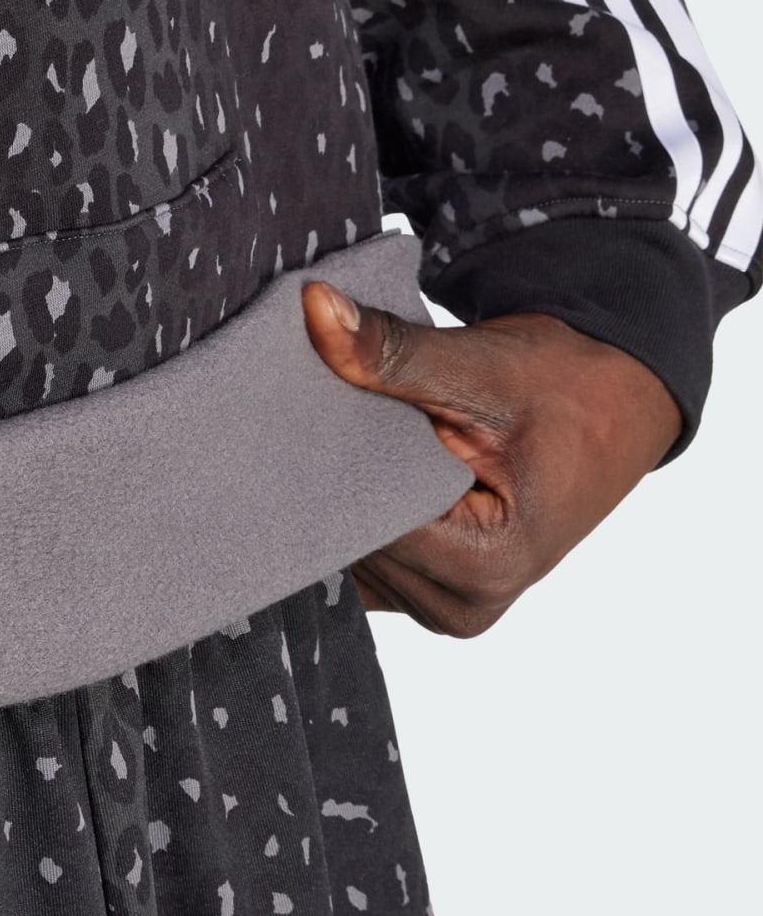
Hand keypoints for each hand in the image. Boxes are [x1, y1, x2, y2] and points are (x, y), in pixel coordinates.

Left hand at [302, 282, 681, 637]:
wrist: (612, 399)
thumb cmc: (565, 387)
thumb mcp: (479, 364)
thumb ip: (389, 350)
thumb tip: (315, 308)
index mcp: (487, 566)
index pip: (362, 526)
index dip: (324, 470)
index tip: (304, 420)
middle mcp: (464, 605)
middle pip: (353, 545)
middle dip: (330, 484)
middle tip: (324, 422)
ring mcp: (444, 606)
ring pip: (351, 554)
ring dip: (342, 499)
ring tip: (362, 443)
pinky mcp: (429, 592)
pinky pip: (364, 560)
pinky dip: (355, 514)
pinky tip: (363, 470)